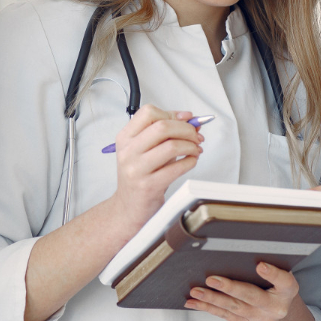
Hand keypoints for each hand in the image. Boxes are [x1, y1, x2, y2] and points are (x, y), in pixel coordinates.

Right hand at [107, 106, 202, 233]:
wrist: (128, 207)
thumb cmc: (140, 176)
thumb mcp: (146, 150)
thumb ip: (166, 133)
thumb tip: (190, 119)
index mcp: (125, 138)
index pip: (148, 113)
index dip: (172, 114)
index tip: (186, 120)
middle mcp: (128, 152)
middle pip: (163, 127)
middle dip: (186, 129)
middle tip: (195, 136)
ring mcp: (137, 169)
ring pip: (172, 146)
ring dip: (191, 146)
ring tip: (195, 150)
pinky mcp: (149, 185)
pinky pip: (177, 168)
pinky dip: (190, 161)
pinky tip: (191, 161)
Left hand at [185, 261, 298, 320]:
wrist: (279, 307)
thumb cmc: (275, 283)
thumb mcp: (279, 272)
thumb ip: (268, 265)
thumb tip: (245, 254)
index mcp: (288, 290)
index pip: (284, 281)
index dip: (273, 274)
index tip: (260, 266)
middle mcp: (277, 308)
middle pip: (252, 297)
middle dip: (229, 288)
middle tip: (211, 279)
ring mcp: (263, 320)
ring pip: (234, 308)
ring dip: (212, 299)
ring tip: (196, 292)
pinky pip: (226, 316)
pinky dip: (208, 308)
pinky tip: (194, 303)